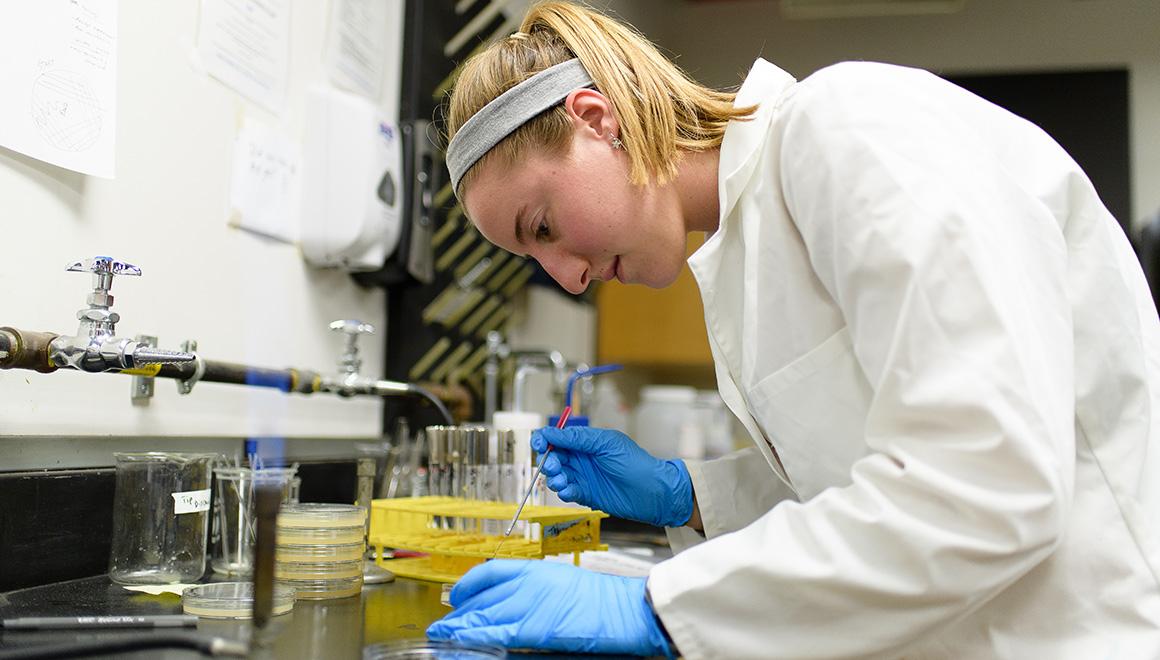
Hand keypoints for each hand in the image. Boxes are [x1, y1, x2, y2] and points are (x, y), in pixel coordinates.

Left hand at [426, 560, 672, 656]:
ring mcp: (528, 604)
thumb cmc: (602, 600)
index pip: (489, 572)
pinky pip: (494, 633)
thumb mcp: (563, 584)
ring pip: (482, 615)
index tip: (457, 595)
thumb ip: (535, 590)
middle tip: (444, 622)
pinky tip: (459, 641)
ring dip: (458, 626)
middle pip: (481, 596)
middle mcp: (526, 583)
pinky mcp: (532, 628)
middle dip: (459, 611)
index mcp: (534, 569)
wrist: (624, 609)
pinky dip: (473, 637)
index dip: (467, 584)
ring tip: (442, 634)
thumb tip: (513, 603)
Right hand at [533, 426, 692, 527]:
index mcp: (586, 442)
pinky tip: (569, 491)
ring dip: (554, 478)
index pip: (558, 437)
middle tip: (553, 466)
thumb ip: (578, 439)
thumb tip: (552, 432)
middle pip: (553, 457)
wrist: (652, 491)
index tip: (539, 444)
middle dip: (548, 461)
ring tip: (562, 481)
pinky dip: (564, 491)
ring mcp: (583, 477)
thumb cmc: (635, 463)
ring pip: (557, 476)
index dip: (545, 439)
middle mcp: (582, 458)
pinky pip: (567, 492)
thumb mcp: (606, 443)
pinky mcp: (586, 494)